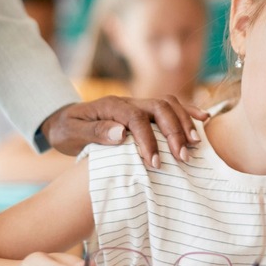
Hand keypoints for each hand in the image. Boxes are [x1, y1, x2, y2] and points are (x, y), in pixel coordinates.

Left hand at [40, 96, 208, 166]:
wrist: (62, 119)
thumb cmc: (66, 130)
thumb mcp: (71, 133)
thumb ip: (95, 131)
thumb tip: (121, 132)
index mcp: (111, 106)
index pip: (136, 119)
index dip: (149, 140)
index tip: (155, 163)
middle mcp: (128, 101)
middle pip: (159, 108)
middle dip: (174, 132)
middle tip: (182, 157)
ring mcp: (138, 103)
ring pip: (169, 105)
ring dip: (184, 123)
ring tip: (194, 146)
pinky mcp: (145, 110)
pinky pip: (171, 105)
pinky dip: (188, 112)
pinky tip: (203, 120)